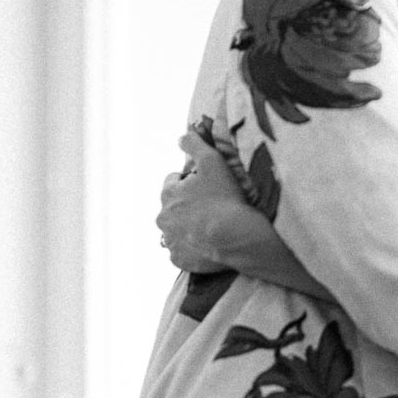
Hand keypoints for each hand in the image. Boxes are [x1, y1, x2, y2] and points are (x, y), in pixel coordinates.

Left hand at [156, 134, 245, 272]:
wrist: (235, 237)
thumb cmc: (224, 198)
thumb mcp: (212, 160)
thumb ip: (195, 144)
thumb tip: (182, 136)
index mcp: (167, 194)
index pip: (172, 183)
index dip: (189, 183)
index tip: (204, 187)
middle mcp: (162, 219)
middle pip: (173, 209)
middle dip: (187, 207)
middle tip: (210, 208)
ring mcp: (170, 242)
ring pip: (176, 232)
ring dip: (188, 229)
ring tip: (210, 228)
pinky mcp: (179, 261)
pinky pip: (183, 253)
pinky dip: (192, 250)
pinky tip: (208, 246)